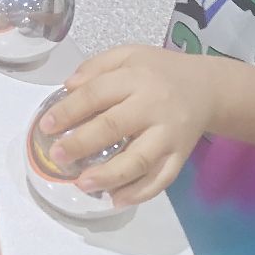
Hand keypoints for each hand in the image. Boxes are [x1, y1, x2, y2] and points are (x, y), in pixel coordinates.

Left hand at [41, 45, 214, 207]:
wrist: (208, 88)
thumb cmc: (160, 71)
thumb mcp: (129, 54)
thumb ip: (97, 66)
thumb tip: (68, 88)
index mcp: (136, 78)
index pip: (96, 94)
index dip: (68, 110)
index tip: (46, 126)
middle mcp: (153, 107)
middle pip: (114, 127)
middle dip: (81, 144)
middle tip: (57, 156)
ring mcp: (169, 135)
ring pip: (138, 160)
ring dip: (108, 175)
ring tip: (82, 184)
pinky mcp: (180, 156)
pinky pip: (161, 179)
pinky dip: (140, 193)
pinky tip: (116, 200)